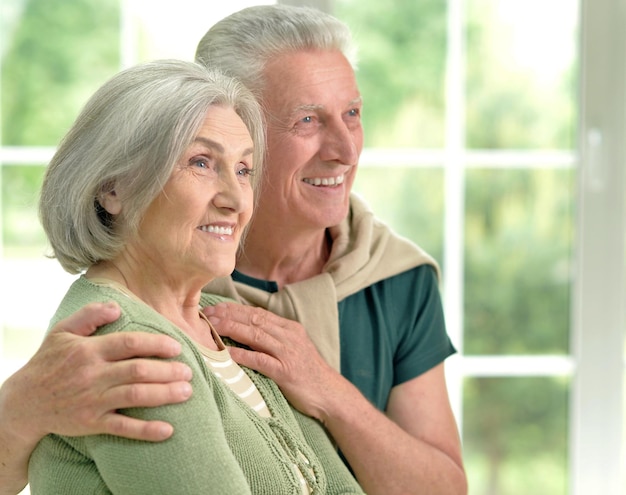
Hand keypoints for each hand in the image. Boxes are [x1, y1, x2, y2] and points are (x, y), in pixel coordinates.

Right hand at [1, 301, 192, 445]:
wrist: (24, 403)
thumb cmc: (48, 362)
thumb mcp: (62, 332)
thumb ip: (90, 315)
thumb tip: (117, 307)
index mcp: (90, 351)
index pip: (130, 344)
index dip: (157, 345)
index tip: (177, 347)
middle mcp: (93, 375)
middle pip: (138, 371)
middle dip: (168, 371)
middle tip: (189, 372)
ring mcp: (93, 400)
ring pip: (135, 396)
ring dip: (165, 395)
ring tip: (186, 392)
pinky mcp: (91, 423)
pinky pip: (122, 427)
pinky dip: (145, 430)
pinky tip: (167, 430)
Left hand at [203, 302, 346, 421]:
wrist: (331, 395)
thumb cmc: (309, 374)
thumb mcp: (293, 350)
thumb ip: (274, 340)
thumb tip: (246, 334)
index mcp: (290, 328)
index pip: (258, 313)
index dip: (235, 309)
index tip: (216, 307)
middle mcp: (289, 336)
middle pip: (254, 320)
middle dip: (229, 315)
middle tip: (206, 313)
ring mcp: (288, 353)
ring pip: (255, 335)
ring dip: (231, 329)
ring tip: (212, 327)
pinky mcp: (286, 372)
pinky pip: (260, 360)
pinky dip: (242, 355)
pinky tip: (226, 354)